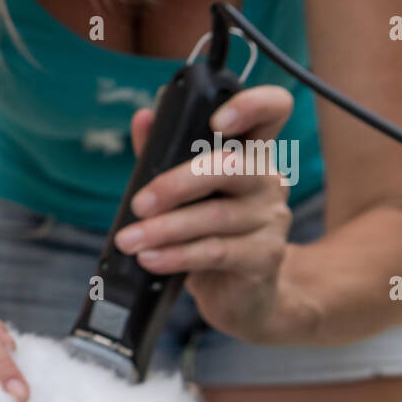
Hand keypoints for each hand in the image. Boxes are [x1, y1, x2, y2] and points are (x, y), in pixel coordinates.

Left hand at [114, 86, 298, 343]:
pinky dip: (176, 256)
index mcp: (251, 154)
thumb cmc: (208, 234)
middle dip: (176, 184)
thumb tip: (142, 118)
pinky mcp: (264, 256)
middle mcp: (268, 180)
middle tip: (139, 204)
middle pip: (229, 167)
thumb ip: (163, 155)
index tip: (216, 121)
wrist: (241, 295)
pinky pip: (215, 252)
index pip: (272, 111)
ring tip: (129, 240)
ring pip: (215, 216)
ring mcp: (271, 219)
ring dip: (164, 229)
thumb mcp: (186, 194)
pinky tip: (150, 259)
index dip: (251, 106)